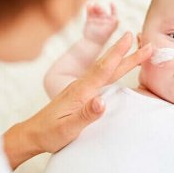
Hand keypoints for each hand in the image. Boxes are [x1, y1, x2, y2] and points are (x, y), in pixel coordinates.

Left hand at [3, 32, 151, 168]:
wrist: (33, 134)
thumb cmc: (50, 133)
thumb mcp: (67, 129)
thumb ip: (85, 115)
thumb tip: (102, 102)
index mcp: (80, 91)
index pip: (103, 69)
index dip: (117, 53)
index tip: (128, 38)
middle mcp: (81, 85)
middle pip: (107, 66)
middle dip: (125, 52)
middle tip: (140, 39)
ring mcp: (81, 88)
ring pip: (105, 69)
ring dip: (121, 58)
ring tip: (136, 50)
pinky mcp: (82, 93)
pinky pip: (102, 76)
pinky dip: (113, 67)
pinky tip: (117, 67)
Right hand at [83, 2, 117, 43]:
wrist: (92, 42)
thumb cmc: (101, 37)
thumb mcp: (109, 30)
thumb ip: (114, 24)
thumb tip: (117, 19)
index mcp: (110, 22)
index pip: (113, 13)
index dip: (113, 8)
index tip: (111, 3)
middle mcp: (104, 20)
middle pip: (102, 11)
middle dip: (99, 8)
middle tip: (96, 5)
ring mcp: (97, 20)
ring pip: (96, 11)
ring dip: (94, 8)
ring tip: (91, 6)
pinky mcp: (90, 21)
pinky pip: (90, 13)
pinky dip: (89, 9)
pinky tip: (88, 6)